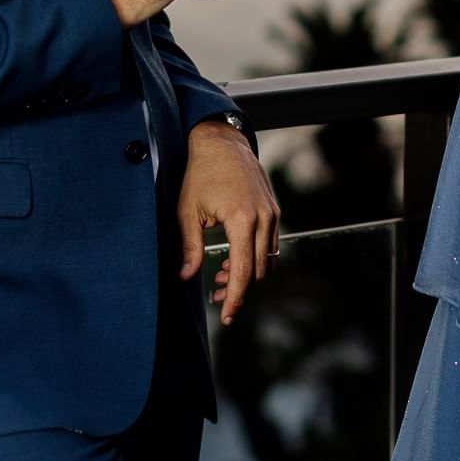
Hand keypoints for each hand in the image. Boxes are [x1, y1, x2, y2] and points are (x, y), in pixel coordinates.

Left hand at [178, 119, 279, 325]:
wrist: (222, 143)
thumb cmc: (200, 174)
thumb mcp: (187, 211)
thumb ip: (189, 247)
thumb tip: (186, 277)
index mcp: (242, 220)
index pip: (243, 271)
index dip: (235, 298)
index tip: (227, 317)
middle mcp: (263, 218)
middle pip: (258, 271)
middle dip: (238, 289)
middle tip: (215, 296)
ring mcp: (272, 213)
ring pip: (267, 260)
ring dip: (246, 275)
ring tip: (219, 277)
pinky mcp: (273, 210)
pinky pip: (269, 244)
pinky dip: (254, 258)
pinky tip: (231, 259)